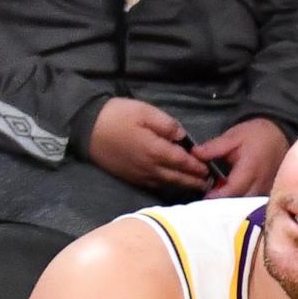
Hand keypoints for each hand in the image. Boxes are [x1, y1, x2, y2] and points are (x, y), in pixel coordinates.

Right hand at [86, 98, 209, 192]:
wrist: (86, 128)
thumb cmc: (117, 116)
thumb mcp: (146, 112)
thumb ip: (168, 125)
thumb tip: (182, 138)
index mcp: (155, 150)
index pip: (183, 162)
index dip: (198, 166)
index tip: (211, 169)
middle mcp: (149, 167)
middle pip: (176, 177)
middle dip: (193, 181)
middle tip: (208, 184)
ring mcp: (137, 174)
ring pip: (165, 184)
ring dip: (181, 186)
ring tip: (195, 186)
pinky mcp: (128, 176)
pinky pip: (151, 184)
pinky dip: (165, 185)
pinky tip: (170, 184)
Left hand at [195, 117, 286, 199]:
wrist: (279, 134)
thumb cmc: (255, 135)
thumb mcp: (233, 137)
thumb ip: (213, 147)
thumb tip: (194, 154)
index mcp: (251, 168)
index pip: (233, 189)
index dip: (217, 196)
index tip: (204, 198)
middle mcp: (261, 182)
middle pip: (240, 201)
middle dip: (222, 204)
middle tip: (206, 201)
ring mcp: (266, 188)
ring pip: (247, 205)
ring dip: (231, 205)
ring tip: (216, 200)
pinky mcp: (268, 192)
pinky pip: (253, 204)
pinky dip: (240, 203)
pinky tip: (229, 199)